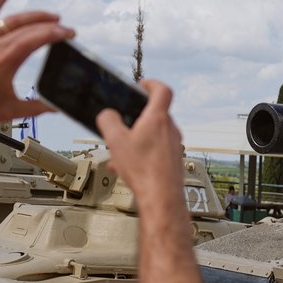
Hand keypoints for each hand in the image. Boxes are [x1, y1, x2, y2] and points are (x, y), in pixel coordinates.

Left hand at [0, 0, 72, 129]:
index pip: (36, 38)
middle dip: (51, 25)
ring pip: (13, 19)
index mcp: (5, 60)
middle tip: (66, 29)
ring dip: (34, 15)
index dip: (56, 34)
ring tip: (51, 16)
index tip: (69, 34)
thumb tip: (54, 108)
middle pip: (28, 27)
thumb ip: (34, 108)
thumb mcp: (7, 110)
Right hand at [96, 80, 180, 194]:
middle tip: (125, 124)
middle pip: (156, 115)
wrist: (161, 198)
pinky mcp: (174, 160)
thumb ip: (108, 121)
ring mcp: (175, 146)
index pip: (162, 90)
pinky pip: (157, 151)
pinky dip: (144, 154)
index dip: (151, 83)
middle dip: (138, 119)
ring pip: (154, 136)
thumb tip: (107, 115)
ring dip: (138, 140)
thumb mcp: (115, 141)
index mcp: (158, 119)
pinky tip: (130, 168)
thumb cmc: (144, 171)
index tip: (142, 85)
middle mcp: (171, 130)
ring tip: (122, 153)